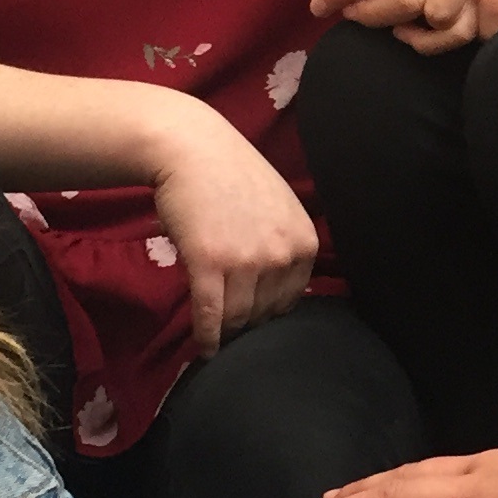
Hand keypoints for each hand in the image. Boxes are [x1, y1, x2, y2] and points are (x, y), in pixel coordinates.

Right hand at [146, 94, 319, 355]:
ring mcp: (246, 261)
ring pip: (238, 318)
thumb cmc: (233, 175)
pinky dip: (207, 337)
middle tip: (231, 329)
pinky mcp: (209, 264)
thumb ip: (284, 248)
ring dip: (227, 333)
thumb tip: (277, 294)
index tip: (252, 319)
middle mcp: (282, 255)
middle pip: (265, 313)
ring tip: (218, 338)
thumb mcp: (279, 209)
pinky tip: (204, 348)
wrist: (193, 150)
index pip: (290, 300)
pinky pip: (211, 315)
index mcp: (304, 242)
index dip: (268, 313)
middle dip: (247, 324)